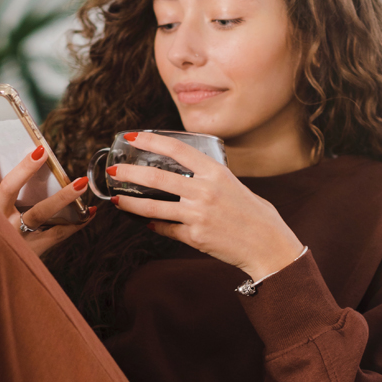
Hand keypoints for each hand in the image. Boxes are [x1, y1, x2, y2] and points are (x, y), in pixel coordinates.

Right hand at [0, 124, 93, 256]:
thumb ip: (3, 187)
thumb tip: (31, 154)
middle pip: (8, 189)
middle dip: (25, 169)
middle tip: (42, 151)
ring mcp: (15, 234)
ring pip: (39, 213)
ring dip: (62, 197)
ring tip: (82, 183)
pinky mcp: (32, 250)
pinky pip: (57, 234)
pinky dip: (76, 223)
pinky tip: (90, 212)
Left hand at [104, 131, 303, 279]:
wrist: (267, 244)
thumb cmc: (255, 214)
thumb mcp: (234, 185)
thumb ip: (210, 178)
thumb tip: (185, 175)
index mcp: (216, 172)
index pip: (177, 150)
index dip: (151, 141)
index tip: (133, 137)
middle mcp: (204, 191)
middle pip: (157, 178)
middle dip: (130, 173)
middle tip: (114, 171)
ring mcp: (198, 215)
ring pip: (154, 207)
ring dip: (130, 204)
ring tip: (116, 199)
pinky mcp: (195, 237)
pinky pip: (166, 229)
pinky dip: (155, 225)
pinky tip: (147, 223)